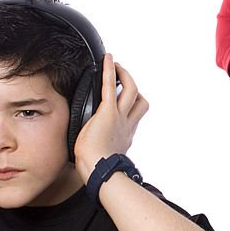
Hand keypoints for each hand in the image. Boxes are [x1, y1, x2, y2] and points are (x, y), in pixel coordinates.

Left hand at [73, 54, 149, 180]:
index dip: (132, 109)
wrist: (99, 170)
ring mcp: (120, 117)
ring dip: (125, 76)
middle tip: (124, 80)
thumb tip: (88, 153)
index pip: (134, 118)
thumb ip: (101, 150)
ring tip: (117, 67)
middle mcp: (127, 125)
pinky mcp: (108, 112)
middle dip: (134, 90)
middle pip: (141, 102)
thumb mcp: (103, 157)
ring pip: (132, 91)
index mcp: (125, 136)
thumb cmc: (97, 170)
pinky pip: (110, 86)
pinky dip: (110, 71)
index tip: (125, 104)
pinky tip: (108, 59)